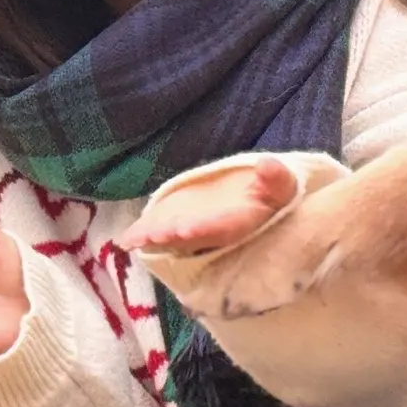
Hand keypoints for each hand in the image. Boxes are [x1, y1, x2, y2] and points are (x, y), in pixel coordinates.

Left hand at [122, 156, 299, 255]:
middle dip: (172, 237)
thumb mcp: (281, 187)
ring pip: (172, 239)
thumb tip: (268, 165)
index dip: (203, 229)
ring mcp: (195, 233)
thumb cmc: (270, 197)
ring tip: (132, 241)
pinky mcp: (180, 228)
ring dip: (153, 239)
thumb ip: (276, 180)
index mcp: (241, 224)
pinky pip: (161, 233)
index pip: (221, 229)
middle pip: (191, 239)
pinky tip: (124, 241)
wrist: (259, 207)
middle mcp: (215, 236)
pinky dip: (143, 237)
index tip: (185, 229)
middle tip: (152, 237)